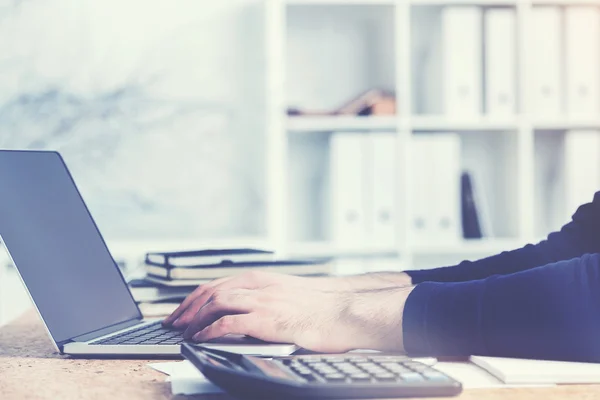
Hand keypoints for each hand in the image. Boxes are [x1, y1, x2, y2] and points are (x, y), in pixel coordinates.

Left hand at [163, 270, 411, 327]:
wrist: (346, 310)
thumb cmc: (323, 306)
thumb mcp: (291, 295)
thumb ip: (269, 298)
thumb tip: (252, 311)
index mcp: (264, 279)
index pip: (220, 283)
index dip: (196, 296)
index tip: (183, 308)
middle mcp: (259, 286)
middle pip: (212, 290)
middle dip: (187, 306)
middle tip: (173, 321)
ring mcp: (263, 301)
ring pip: (215, 302)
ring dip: (193, 317)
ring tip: (182, 331)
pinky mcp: (267, 319)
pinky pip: (228, 322)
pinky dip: (209, 329)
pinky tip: (201, 338)